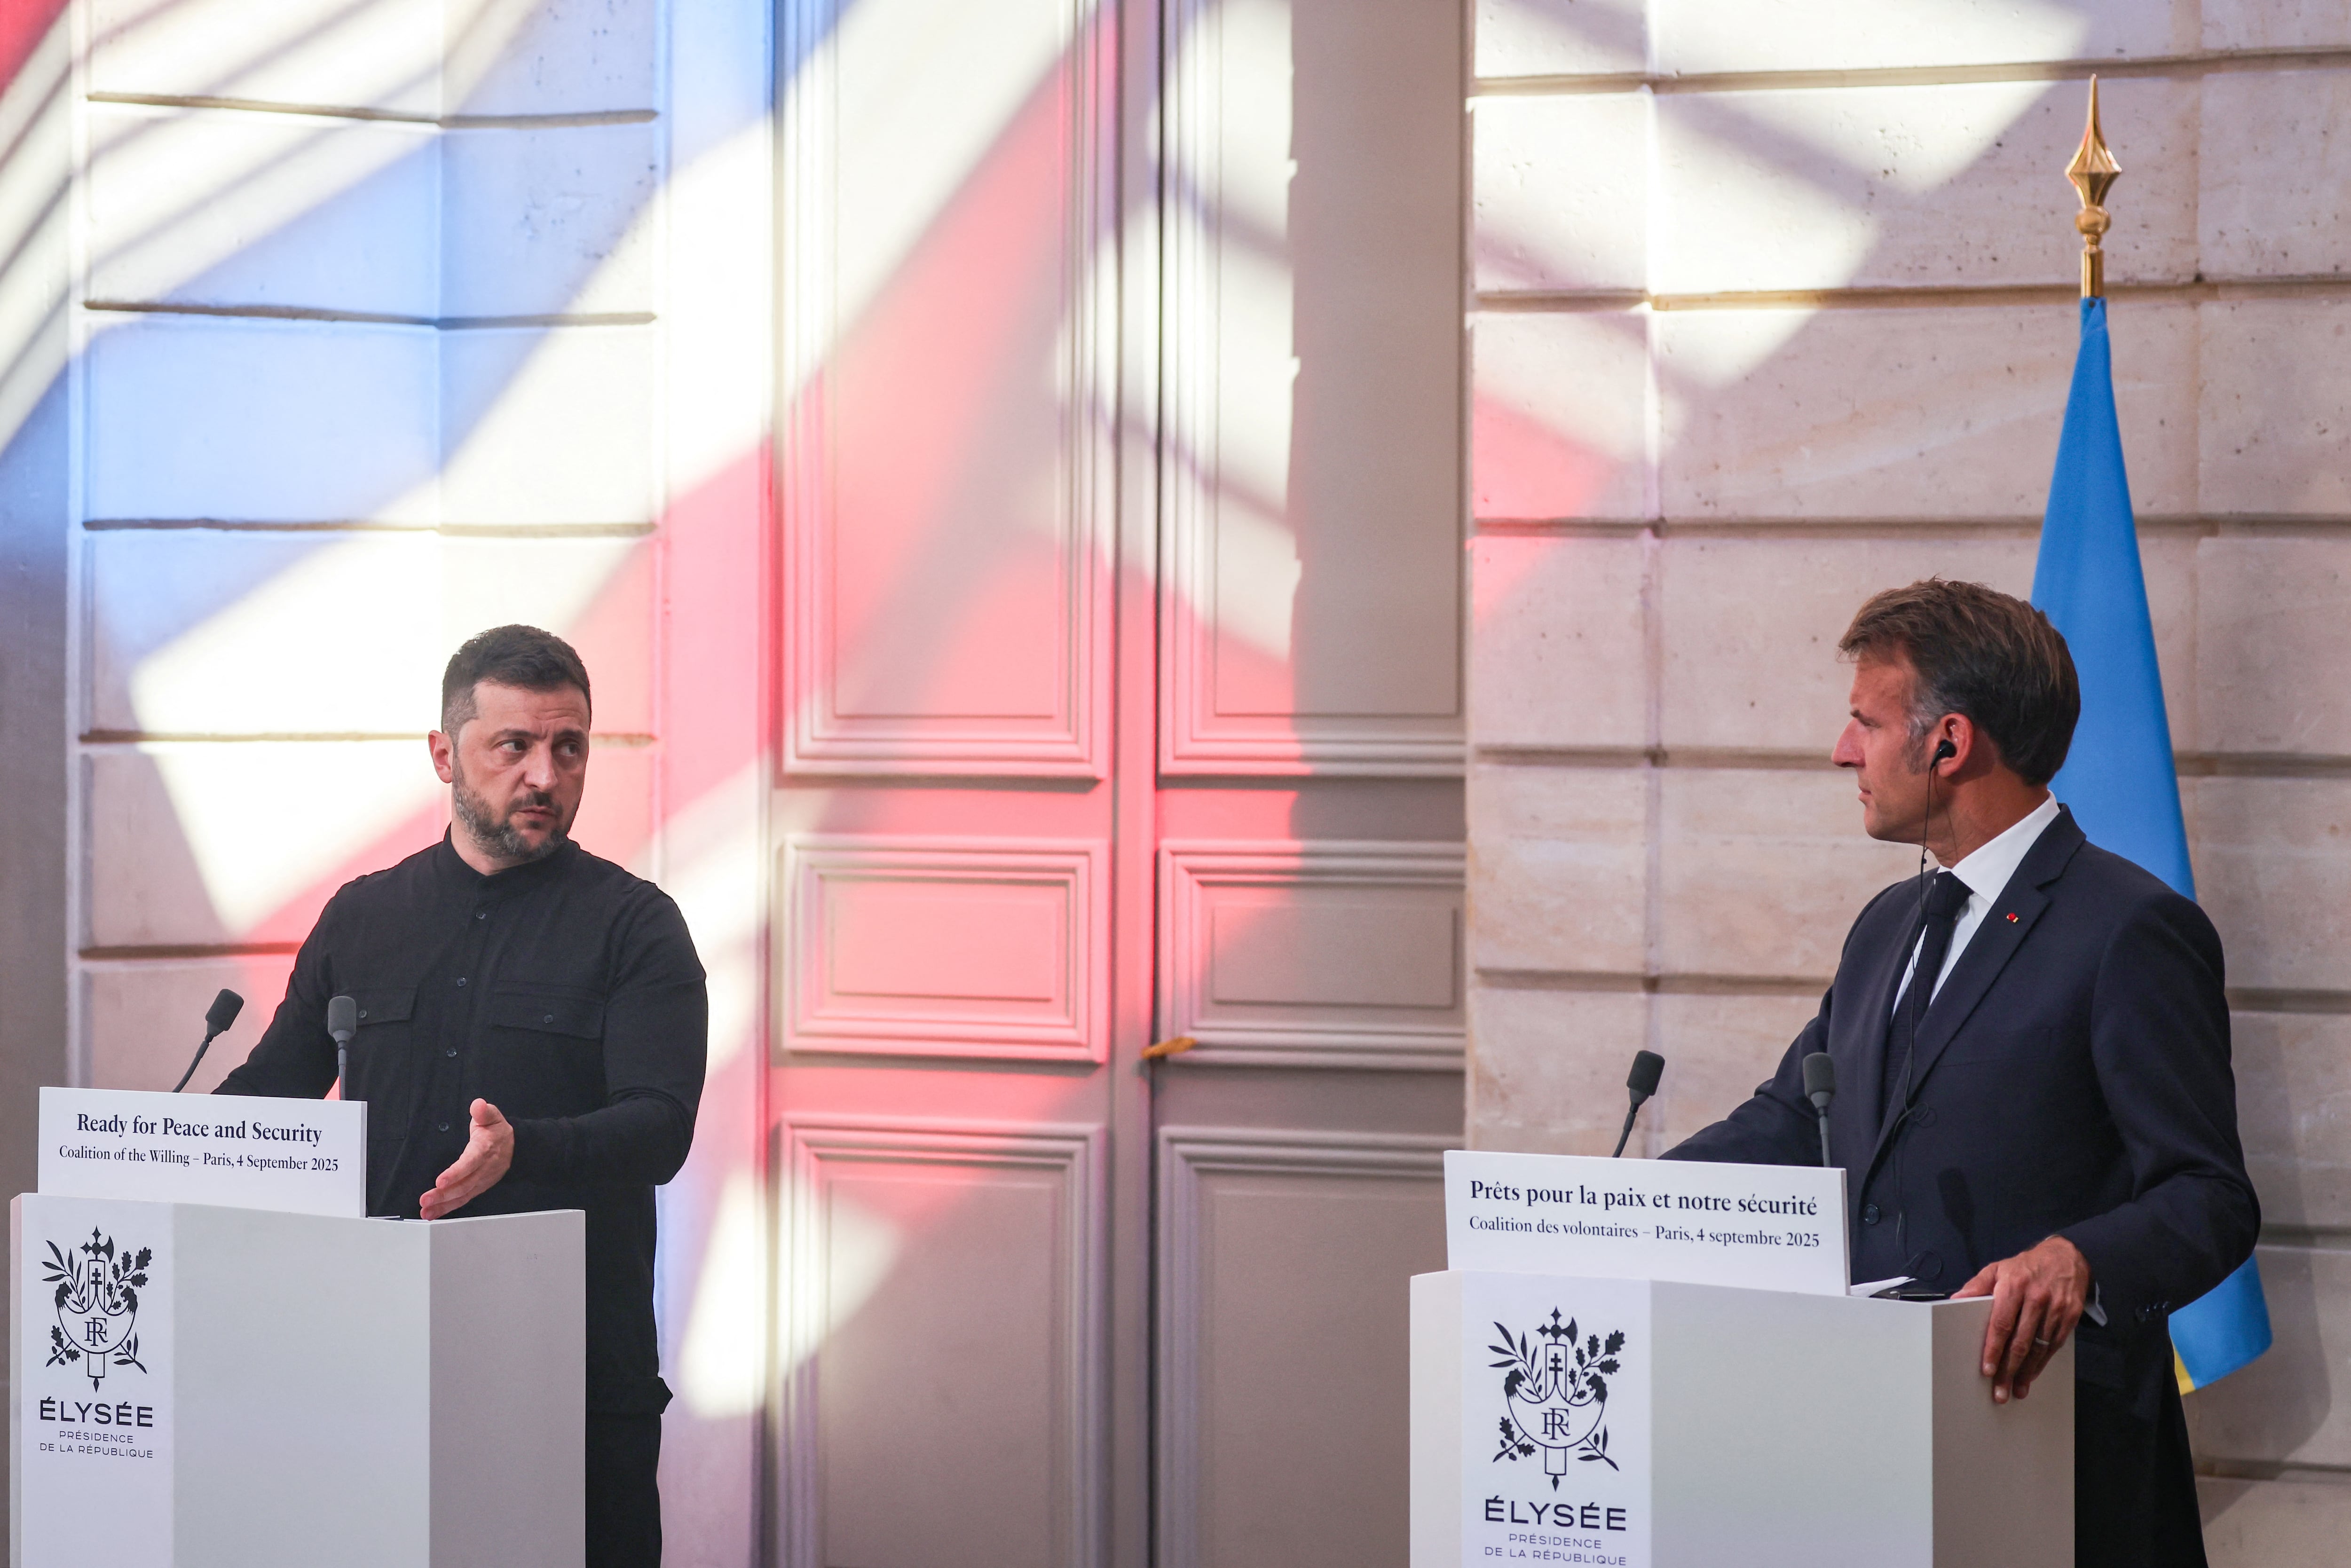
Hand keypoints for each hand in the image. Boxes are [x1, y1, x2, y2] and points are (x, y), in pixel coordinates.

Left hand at [420, 1099, 513, 1219]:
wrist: (517, 1148)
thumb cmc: (498, 1132)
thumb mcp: (492, 1116)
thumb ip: (484, 1112)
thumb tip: (478, 1105)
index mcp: (485, 1149)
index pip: (470, 1163)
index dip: (456, 1173)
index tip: (440, 1181)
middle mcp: (484, 1169)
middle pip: (464, 1184)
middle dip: (443, 1194)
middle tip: (425, 1199)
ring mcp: (481, 1181)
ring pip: (462, 1195)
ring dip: (443, 1205)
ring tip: (426, 1211)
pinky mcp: (478, 1188)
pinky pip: (463, 1200)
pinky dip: (448, 1208)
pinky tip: (434, 1213)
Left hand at [1953, 1235, 2090, 1404]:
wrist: (2067, 1257)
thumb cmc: (2027, 1266)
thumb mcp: (1998, 1268)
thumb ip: (1977, 1286)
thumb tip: (1955, 1300)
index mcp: (2015, 1286)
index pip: (2001, 1324)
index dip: (1993, 1349)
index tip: (1987, 1369)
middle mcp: (2036, 1299)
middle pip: (2020, 1342)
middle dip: (2009, 1370)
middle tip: (2000, 1390)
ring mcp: (2056, 1309)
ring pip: (2038, 1348)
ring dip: (2026, 1372)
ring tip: (2016, 1390)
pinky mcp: (2070, 1317)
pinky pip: (2053, 1346)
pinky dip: (2042, 1363)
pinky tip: (2032, 1374)